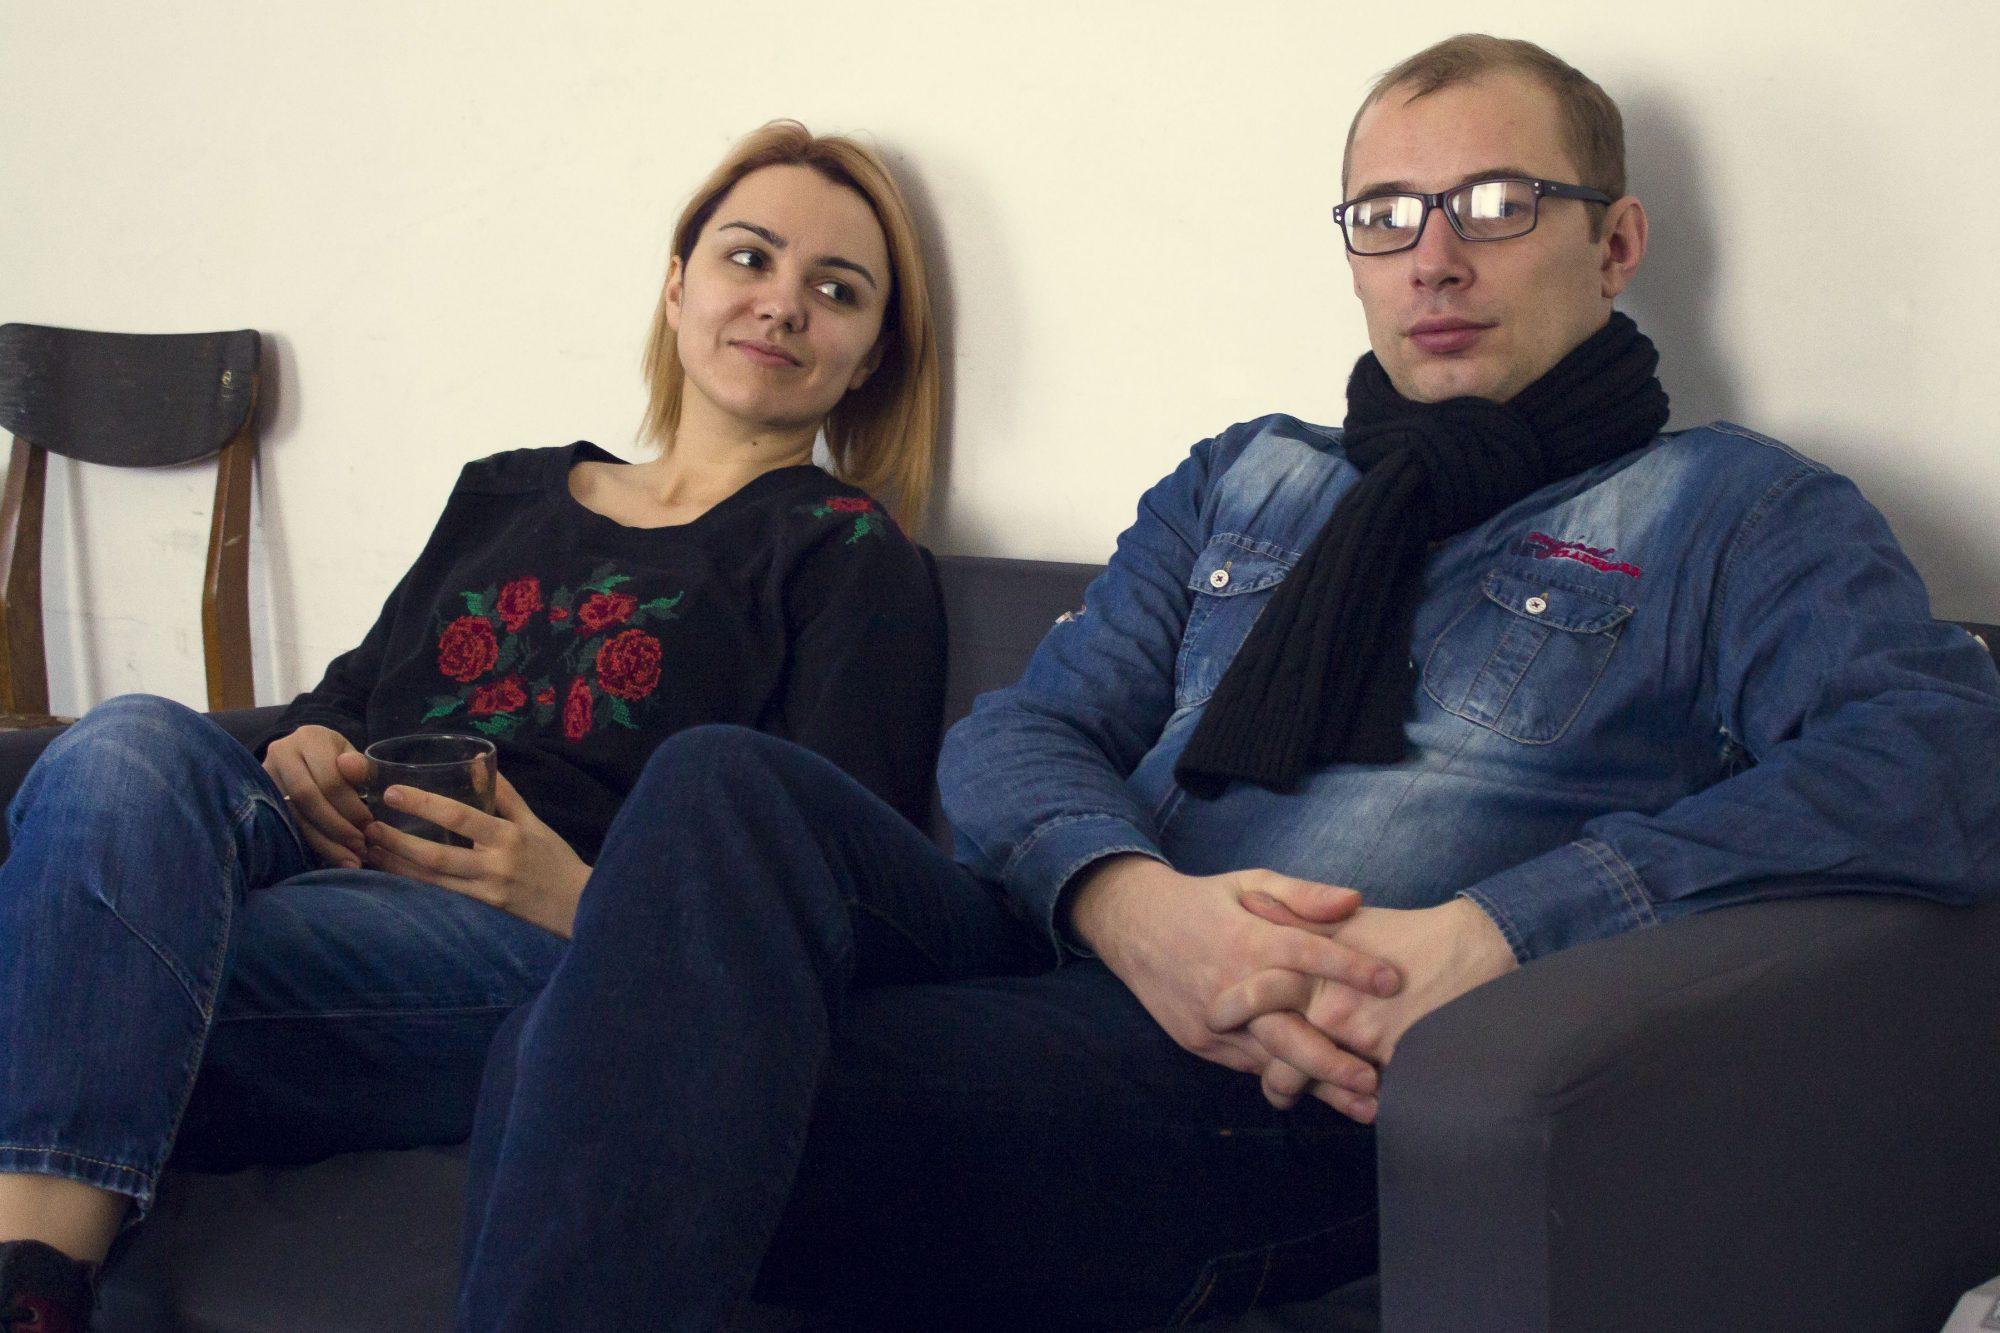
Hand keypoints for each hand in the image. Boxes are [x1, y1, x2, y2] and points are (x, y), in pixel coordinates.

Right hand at [262, 725, 368, 868]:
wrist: (304, 753)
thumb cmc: (335, 757)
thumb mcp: (351, 756)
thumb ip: (359, 765)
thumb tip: (352, 768)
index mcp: (309, 739)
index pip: (329, 779)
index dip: (351, 807)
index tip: (369, 826)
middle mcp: (281, 754)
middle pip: (307, 798)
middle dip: (336, 827)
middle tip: (359, 847)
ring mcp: (265, 776)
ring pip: (292, 815)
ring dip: (323, 842)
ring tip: (348, 860)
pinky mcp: (260, 798)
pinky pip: (284, 826)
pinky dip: (309, 844)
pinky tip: (329, 857)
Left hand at [342, 754, 589, 937]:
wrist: (575, 907)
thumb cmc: (554, 859)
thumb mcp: (533, 821)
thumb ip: (502, 793)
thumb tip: (474, 759)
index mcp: (508, 837)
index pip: (459, 816)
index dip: (422, 804)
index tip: (392, 792)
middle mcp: (494, 866)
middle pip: (435, 855)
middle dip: (397, 842)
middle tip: (369, 827)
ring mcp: (486, 893)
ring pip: (431, 880)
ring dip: (397, 866)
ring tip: (371, 850)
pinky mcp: (482, 913)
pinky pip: (440, 897)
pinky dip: (413, 885)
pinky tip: (392, 875)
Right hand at [1066, 855, 1401, 1120]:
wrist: (1132, 927)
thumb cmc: (1202, 903)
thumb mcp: (1250, 882)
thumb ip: (1302, 894)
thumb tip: (1355, 901)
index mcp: (1245, 940)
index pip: (1304, 954)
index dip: (1350, 967)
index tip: (1393, 981)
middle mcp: (1230, 986)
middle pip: (1284, 1030)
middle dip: (1330, 1060)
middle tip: (1375, 1078)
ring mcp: (1213, 1022)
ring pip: (1271, 1061)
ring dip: (1318, 1086)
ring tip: (1365, 1106)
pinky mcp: (1202, 1043)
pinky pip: (1250, 1066)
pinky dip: (1285, 1082)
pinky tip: (1321, 1097)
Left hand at [1213, 896, 1517, 1102]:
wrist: (1470, 949)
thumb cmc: (1404, 933)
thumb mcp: (1344, 918)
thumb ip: (1294, 913)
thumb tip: (1250, 904)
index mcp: (1316, 967)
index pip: (1258, 995)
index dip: (1233, 1012)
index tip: (1214, 1023)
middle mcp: (1334, 1007)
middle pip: (1281, 1055)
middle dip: (1272, 1079)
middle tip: (1272, 1086)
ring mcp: (1365, 1039)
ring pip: (1318, 1082)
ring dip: (1311, 1095)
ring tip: (1305, 1102)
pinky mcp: (1397, 1062)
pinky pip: (1364, 1095)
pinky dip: (1356, 1103)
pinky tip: (1353, 1108)